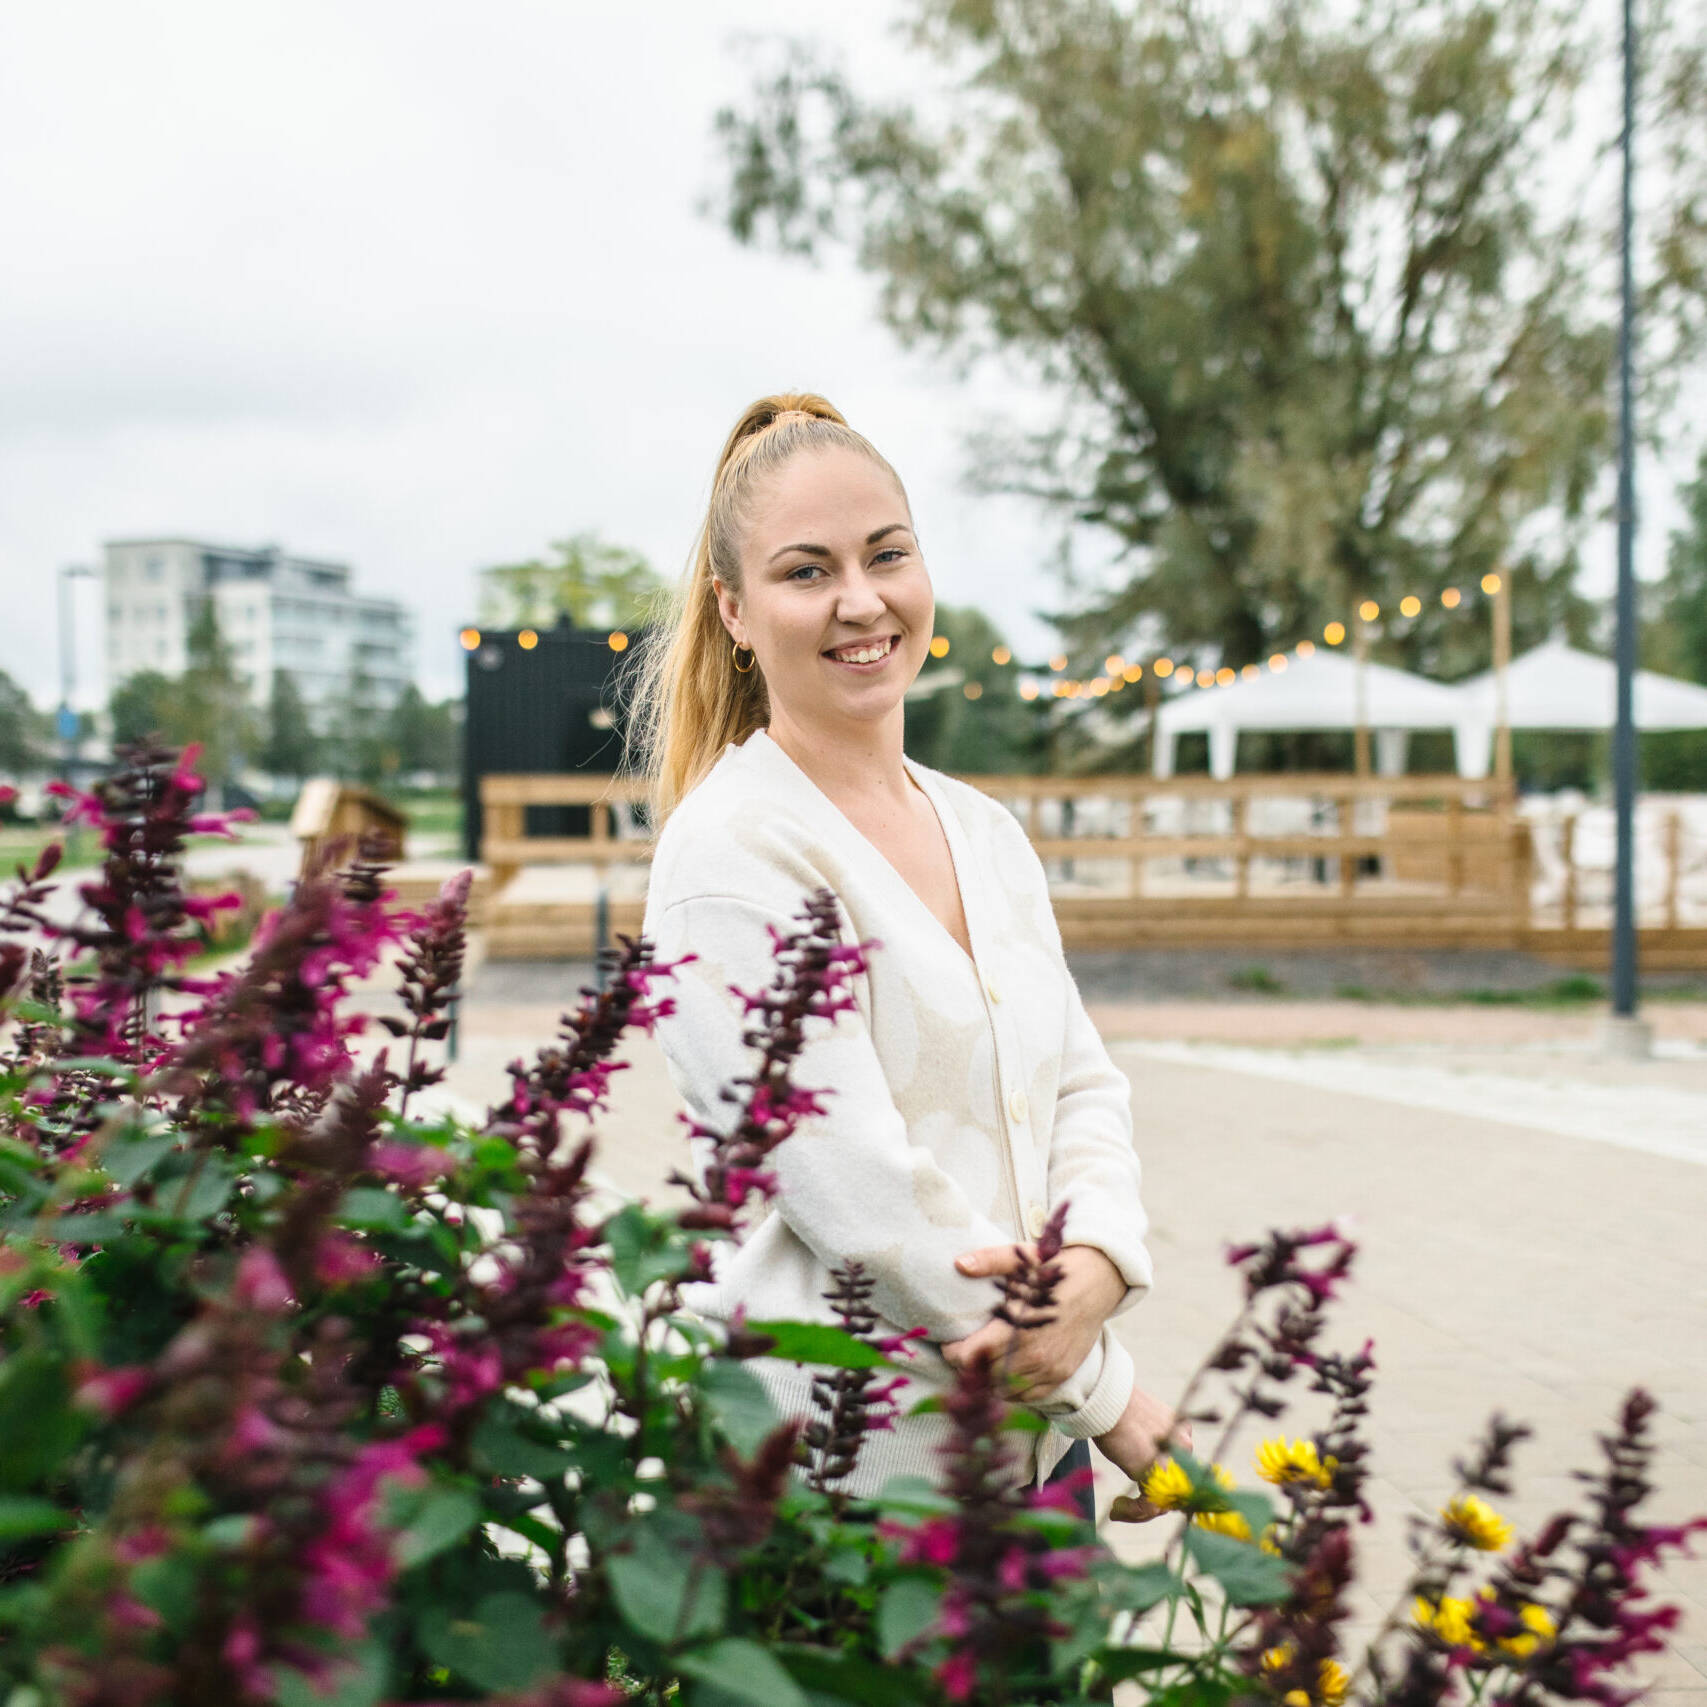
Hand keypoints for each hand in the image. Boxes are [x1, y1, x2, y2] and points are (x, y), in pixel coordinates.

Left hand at [941, 1242, 1126, 1402]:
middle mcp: (1033, 1352)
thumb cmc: (1055, 1268)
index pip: (971, 1356)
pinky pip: (1029, 1397)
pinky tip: (1006, 1373)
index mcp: (1017, 1324)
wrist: (1098, 1281)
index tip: (949, 1344)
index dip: (954, 1353)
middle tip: (963, 1353)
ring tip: (983, 1364)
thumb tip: (959, 1264)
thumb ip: (990, 1261)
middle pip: (985, 1377)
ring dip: (990, 1381)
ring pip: (1005, 1391)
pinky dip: (1013, 1390)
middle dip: (969, 1367)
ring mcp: (1049, 1367)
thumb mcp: (1022, 1258)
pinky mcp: (1060, 1374)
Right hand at [1100, 1386, 1192, 1521]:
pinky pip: (1149, 1506)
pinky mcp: (1157, 1474)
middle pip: (1173, 1488)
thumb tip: (1141, 1460)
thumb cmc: (1115, 1409)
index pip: (1179, 1470)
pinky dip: (1132, 1512)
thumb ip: (1151, 1443)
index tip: (1140, 1492)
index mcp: (1181, 1432)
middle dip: (1150, 1501)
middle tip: (1126, 1506)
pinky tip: (1116, 1509)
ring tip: (1118, 1508)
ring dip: (1139, 1511)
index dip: (1162, 1487)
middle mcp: (1183, 1447)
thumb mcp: (1140, 1425)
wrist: (1107, 1401)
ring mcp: (1173, 1461)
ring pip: (1163, 1501)